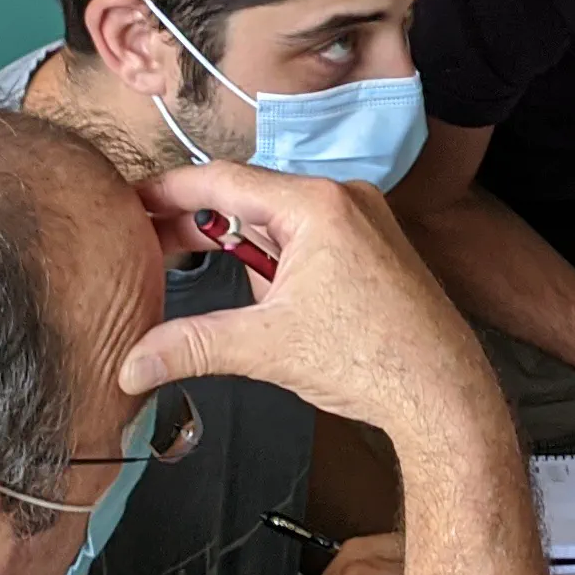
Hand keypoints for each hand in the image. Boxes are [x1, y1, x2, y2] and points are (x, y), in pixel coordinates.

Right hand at [129, 163, 493, 446]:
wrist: (444, 394)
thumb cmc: (374, 362)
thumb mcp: (265, 348)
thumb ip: (190, 346)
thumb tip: (131, 365)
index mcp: (316, 204)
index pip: (222, 180)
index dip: (167, 191)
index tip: (130, 201)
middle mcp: (344, 198)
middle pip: (249, 197)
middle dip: (198, 223)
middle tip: (149, 245)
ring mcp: (364, 220)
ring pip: (278, 220)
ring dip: (240, 246)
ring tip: (202, 274)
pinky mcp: (375, 246)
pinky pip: (309, 237)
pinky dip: (276, 258)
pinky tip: (264, 296)